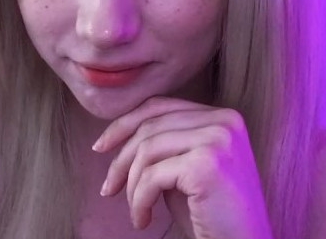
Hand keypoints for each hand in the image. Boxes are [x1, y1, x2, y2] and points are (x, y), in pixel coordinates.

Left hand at [91, 96, 273, 238]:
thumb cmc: (211, 214)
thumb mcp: (183, 168)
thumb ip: (163, 144)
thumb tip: (117, 135)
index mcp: (220, 116)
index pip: (159, 106)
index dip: (124, 123)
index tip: (101, 146)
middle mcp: (223, 121)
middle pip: (150, 125)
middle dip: (121, 158)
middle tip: (108, 187)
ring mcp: (218, 139)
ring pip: (148, 149)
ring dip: (130, 183)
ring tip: (135, 210)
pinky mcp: (207, 164)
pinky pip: (153, 175)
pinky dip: (139, 199)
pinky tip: (143, 219)